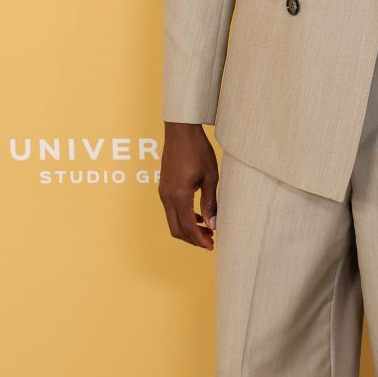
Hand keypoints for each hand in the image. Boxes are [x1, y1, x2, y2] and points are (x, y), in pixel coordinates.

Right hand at [158, 122, 218, 250]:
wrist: (181, 131)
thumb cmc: (198, 150)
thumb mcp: (210, 176)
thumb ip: (210, 202)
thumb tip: (213, 224)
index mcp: (179, 195)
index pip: (188, 227)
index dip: (200, 240)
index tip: (212, 245)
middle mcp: (167, 197)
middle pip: (176, 229)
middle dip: (193, 238)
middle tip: (211, 240)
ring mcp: (163, 192)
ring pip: (172, 221)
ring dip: (188, 229)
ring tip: (207, 229)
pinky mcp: (164, 187)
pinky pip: (171, 210)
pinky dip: (183, 218)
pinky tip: (198, 214)